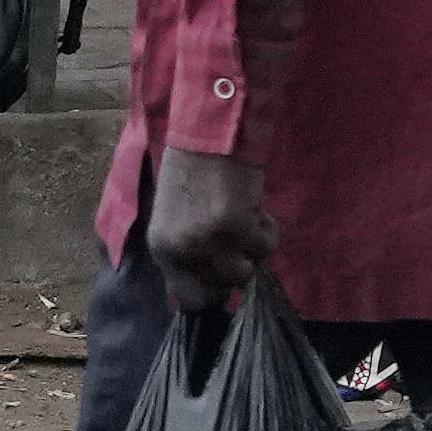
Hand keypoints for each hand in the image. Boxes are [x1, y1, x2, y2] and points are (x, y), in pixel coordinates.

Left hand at [139, 137, 273, 317]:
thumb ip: (188, 251)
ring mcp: (209, 239)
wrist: (210, 130)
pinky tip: (257, 206)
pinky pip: (266, 245)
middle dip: (238, 266)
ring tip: (248, 218)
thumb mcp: (176, 217)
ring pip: (248, 270)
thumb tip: (213, 282)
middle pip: (224, 288)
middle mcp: (182, 250)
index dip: (214, 290)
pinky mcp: (237, 224)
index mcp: (162, 248)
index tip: (227, 272)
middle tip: (240, 238)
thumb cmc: (192, 168)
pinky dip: (268, 229)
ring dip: (254, 248)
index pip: (191, 299)